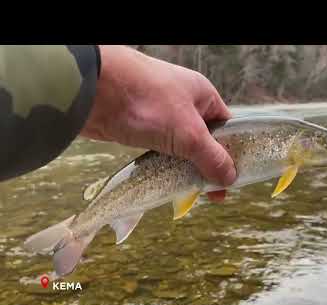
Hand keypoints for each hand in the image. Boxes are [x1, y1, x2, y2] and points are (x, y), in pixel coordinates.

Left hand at [81, 45, 235, 201]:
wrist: (91, 89)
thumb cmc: (147, 102)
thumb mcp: (188, 133)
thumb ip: (212, 156)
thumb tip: (230, 177)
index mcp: (203, 95)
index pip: (226, 126)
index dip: (232, 152)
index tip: (235, 177)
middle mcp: (185, 104)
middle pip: (205, 140)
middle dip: (209, 165)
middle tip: (214, 193)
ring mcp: (162, 116)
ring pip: (182, 148)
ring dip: (187, 168)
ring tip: (194, 192)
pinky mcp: (142, 129)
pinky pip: (162, 151)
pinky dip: (167, 166)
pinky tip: (171, 182)